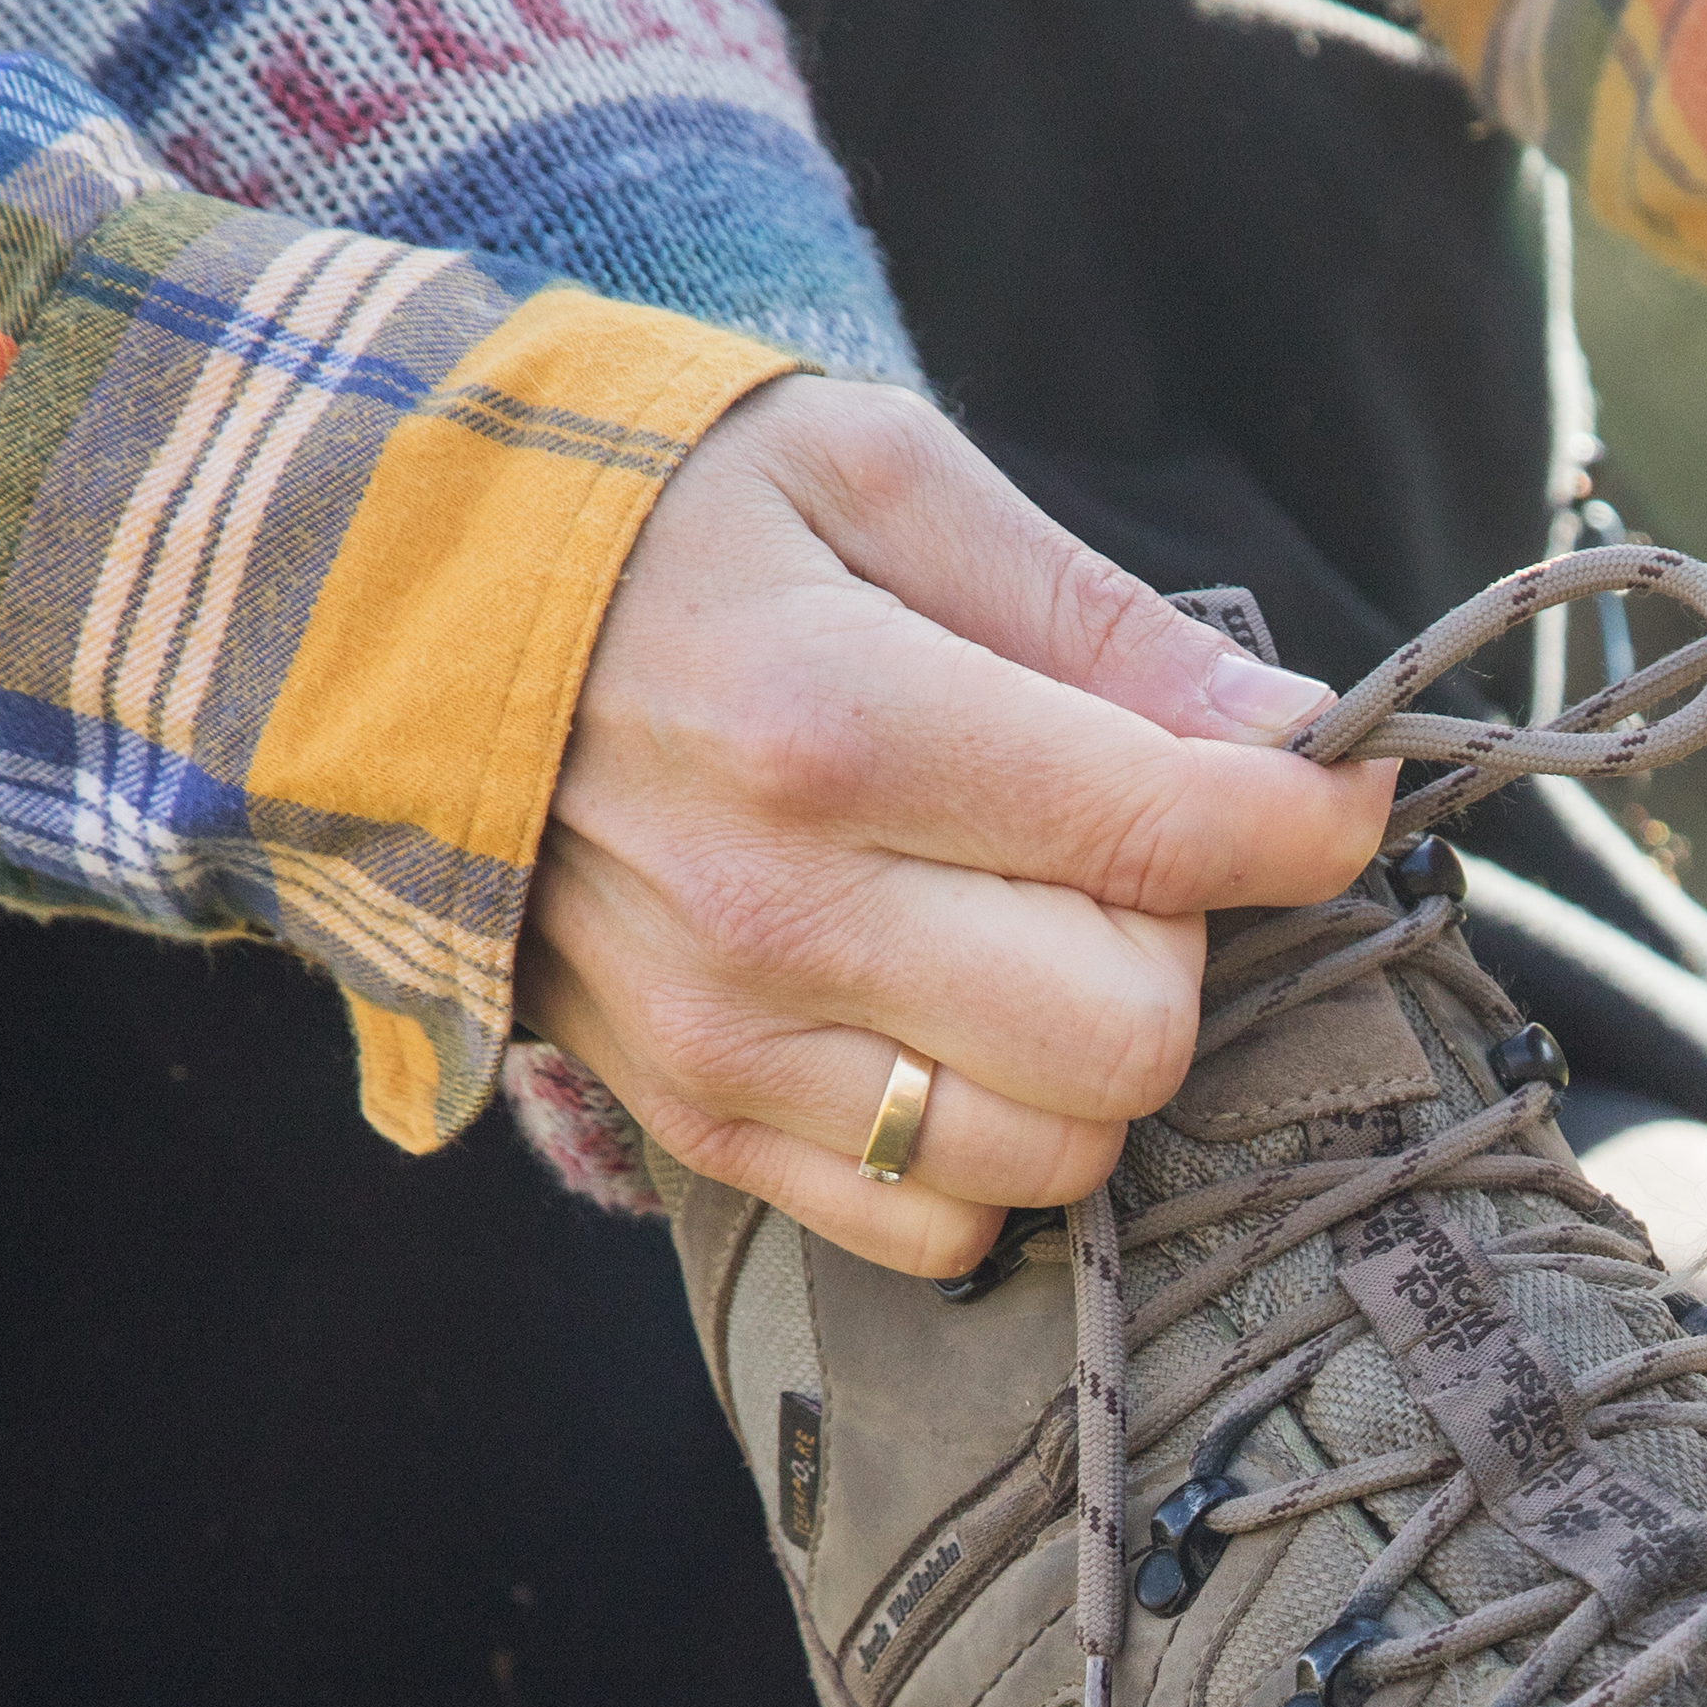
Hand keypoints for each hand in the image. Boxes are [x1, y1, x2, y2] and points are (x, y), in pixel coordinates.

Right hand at [523, 381, 1392, 1277]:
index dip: (1305, 819)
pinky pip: (933, 1233)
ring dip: (1090, 1053)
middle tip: (1124, 850)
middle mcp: (780, 913)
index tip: (1329, 788)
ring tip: (1027, 930)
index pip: (1166, 833)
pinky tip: (949, 1022)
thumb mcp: (873, 474)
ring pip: (1053, 1156)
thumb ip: (1090, 614)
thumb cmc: (651, 511)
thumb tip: (1289, 728)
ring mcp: (727, 1042)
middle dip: (1180, 941)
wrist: (377, 613)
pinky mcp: (691, 1122)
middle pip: (1132, 1035)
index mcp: (838, 722)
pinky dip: (988, 1150)